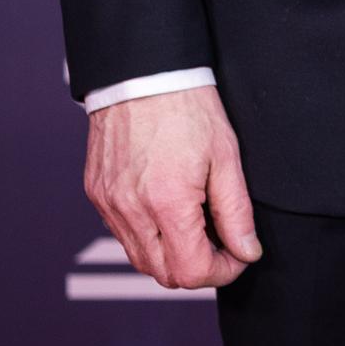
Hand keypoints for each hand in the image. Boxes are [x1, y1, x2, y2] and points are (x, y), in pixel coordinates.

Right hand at [84, 83, 262, 289]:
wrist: (142, 70)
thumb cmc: (186, 105)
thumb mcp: (225, 155)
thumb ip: (236, 211)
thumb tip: (247, 251)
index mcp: (167, 202)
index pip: (192, 272)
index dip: (222, 270)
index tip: (237, 253)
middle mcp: (131, 210)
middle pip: (164, 275)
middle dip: (197, 267)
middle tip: (218, 240)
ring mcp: (109, 204)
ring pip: (141, 259)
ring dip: (170, 255)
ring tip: (193, 222)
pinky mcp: (97, 193)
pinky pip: (122, 234)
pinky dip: (146, 235)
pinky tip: (165, 209)